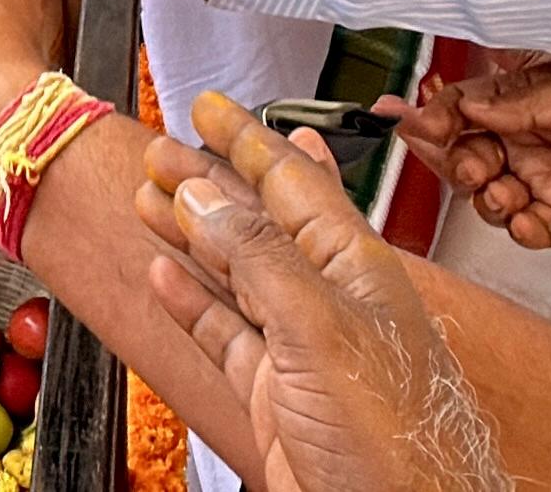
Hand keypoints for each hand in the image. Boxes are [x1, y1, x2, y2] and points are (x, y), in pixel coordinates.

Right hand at [142, 93, 505, 491]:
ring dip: (192, 234)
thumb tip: (207, 197)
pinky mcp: (277, 396)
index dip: (248, 139)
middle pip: (258, 222)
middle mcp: (329, 301)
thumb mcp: (324, 330)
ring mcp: (301, 350)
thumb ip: (262, 260)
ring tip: (151, 197)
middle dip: (208, 180)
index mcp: (355, 268)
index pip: (294, 182)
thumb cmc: (399, 442)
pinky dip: (192, 301)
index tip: (210, 108)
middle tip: (161, 147)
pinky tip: (166, 276)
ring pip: (235, 274)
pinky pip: (225, 333)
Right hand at [400, 61, 550, 248]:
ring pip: (491, 195)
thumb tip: (470, 104)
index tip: (420, 127)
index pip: (470, 109)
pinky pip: (528, 228)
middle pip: (470, 155)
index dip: (440, 118)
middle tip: (477, 167)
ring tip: (506, 196)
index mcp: (532, 101)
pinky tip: (528, 221)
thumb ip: (529, 102)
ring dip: (488, 198)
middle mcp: (534, 141)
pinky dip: (519, 228)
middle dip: (460, 163)